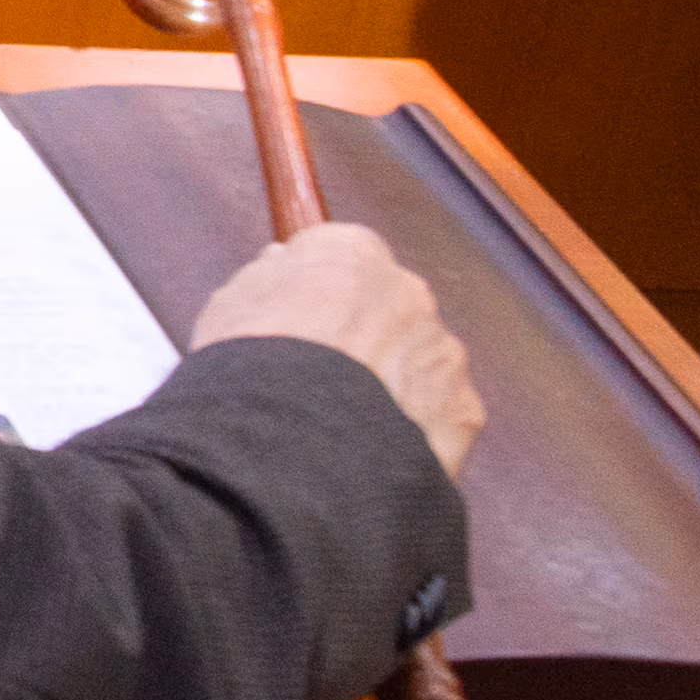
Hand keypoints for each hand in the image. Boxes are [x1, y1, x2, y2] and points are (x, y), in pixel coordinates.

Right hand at [192, 221, 480, 478]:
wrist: (296, 439)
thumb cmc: (256, 363)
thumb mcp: (235, 302)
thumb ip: (271, 278)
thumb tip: (282, 268)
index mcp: (352, 253)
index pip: (348, 256)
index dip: (325, 289)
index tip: (308, 313)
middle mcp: (409, 291)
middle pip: (392, 307)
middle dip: (368, 335)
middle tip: (325, 374)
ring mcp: (443, 351)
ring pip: (421, 362)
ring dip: (395, 383)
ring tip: (347, 422)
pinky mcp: (465, 408)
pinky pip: (442, 414)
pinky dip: (417, 429)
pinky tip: (376, 447)